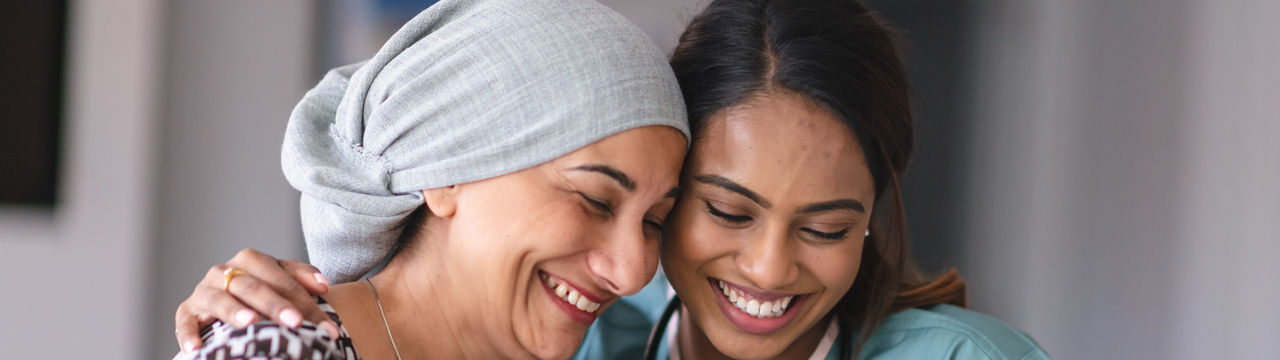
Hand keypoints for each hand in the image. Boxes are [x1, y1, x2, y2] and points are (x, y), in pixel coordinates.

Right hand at [174, 248, 339, 352]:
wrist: (233, 300)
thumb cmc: (264, 290)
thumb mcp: (284, 279)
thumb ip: (303, 277)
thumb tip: (324, 286)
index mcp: (251, 260)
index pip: (281, 278)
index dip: (305, 301)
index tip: (326, 326)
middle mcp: (225, 271)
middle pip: (252, 286)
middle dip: (276, 305)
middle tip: (297, 323)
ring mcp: (204, 290)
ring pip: (219, 299)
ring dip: (234, 311)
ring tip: (251, 322)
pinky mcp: (187, 311)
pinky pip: (184, 321)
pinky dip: (188, 334)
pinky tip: (196, 348)